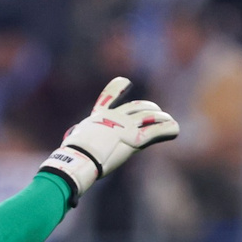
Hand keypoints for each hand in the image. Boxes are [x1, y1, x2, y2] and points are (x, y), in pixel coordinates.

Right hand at [39, 77, 179, 205]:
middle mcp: (114, 119)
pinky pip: (156, 131)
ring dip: (161, 118)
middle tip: (156, 112)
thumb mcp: (71, 143)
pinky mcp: (135, 139)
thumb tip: (65, 146)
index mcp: (97, 119)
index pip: (107, 98)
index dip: (117, 88)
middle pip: (136, 107)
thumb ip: (74, 140)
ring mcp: (125, 128)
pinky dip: (168, 130)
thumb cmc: (70, 157)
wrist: (77, 160)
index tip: (125, 81)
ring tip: (169, 121)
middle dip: (148, 108)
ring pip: (149, 117)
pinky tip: (176, 130)